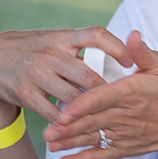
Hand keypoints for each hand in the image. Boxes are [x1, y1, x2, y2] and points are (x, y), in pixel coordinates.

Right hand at [0, 27, 131, 122]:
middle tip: (119, 100)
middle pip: (89, 75)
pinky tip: (78, 124)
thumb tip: (125, 54)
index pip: (95, 35)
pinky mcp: (26, 94)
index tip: (130, 63)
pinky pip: (54, 114)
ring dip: (90, 109)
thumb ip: (83, 48)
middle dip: (107, 91)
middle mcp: (50, 54)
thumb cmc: (35, 50)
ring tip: (103, 114)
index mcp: (63, 38)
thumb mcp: (57, 40)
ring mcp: (36, 74)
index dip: (117, 48)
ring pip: (74, 98)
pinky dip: (69, 122)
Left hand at [43, 31, 157, 158]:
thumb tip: (131, 36)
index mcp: (130, 93)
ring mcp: (123, 133)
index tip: (65, 112)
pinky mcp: (124, 147)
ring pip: (92, 138)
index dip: (81, 107)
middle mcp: (125, 115)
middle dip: (69, 128)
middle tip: (47, 131)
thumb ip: (141, 52)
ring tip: (51, 143)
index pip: (101, 100)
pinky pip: (101, 155)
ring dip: (70, 142)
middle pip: (92, 121)